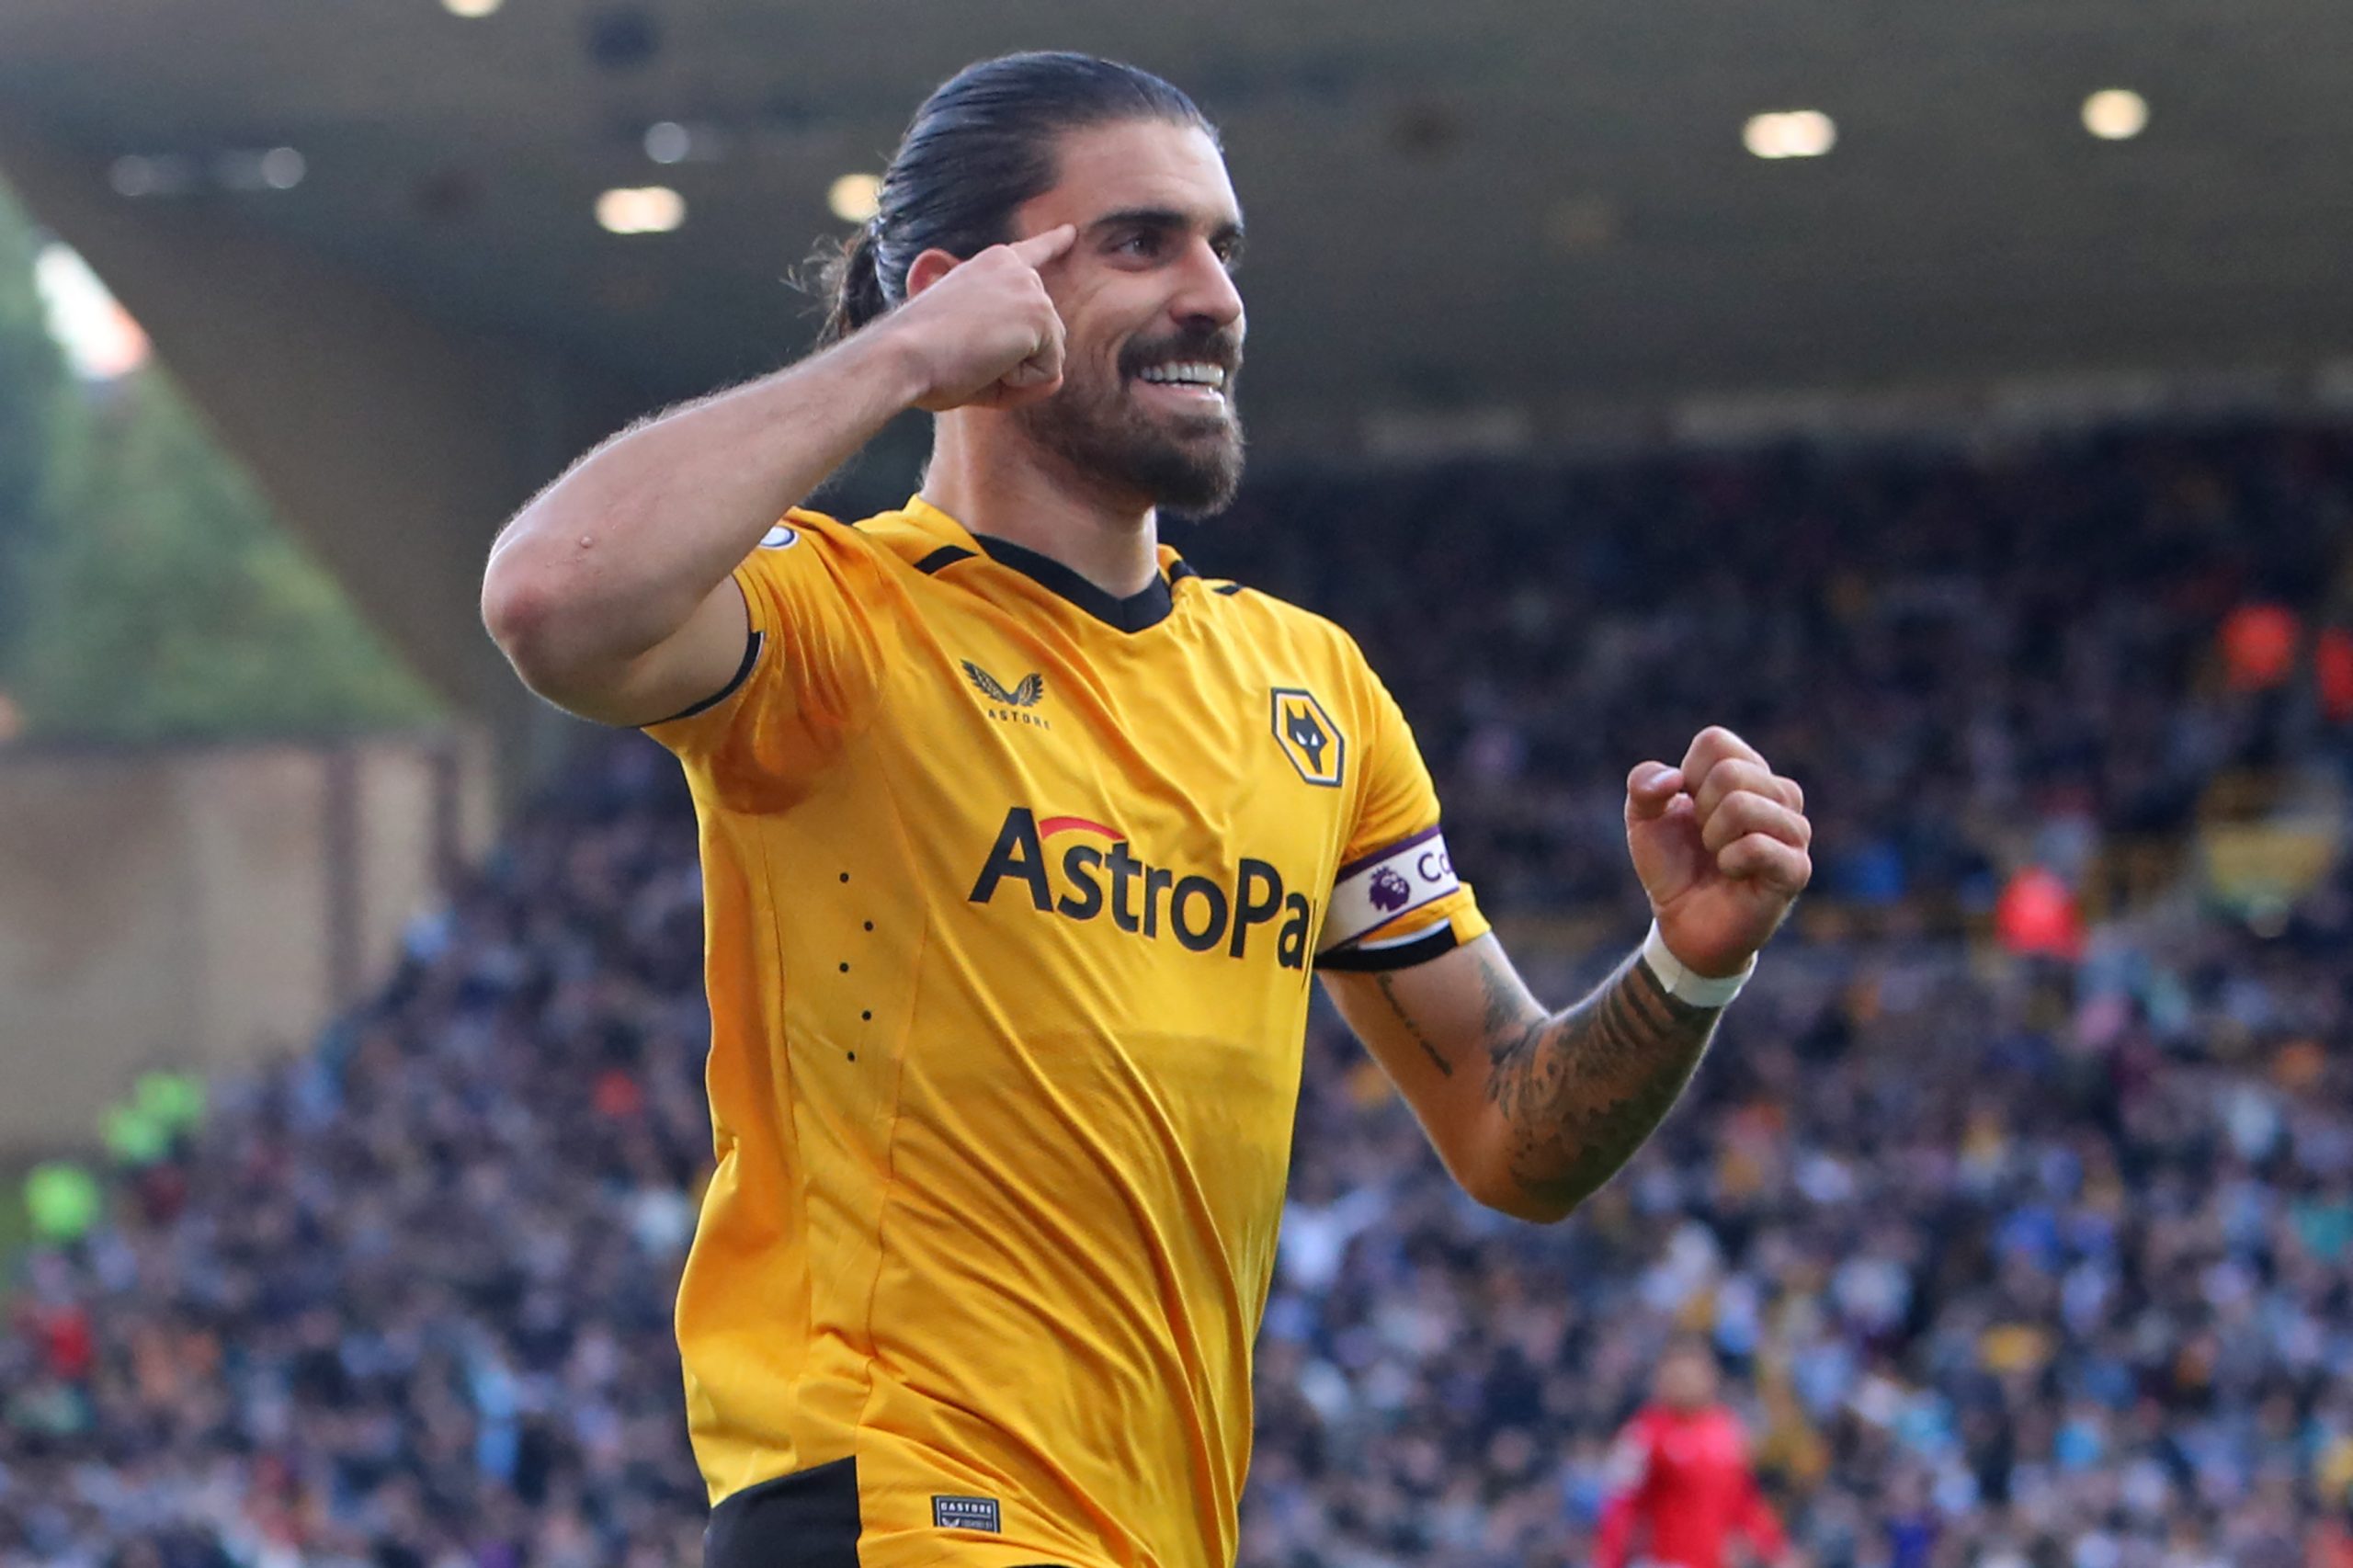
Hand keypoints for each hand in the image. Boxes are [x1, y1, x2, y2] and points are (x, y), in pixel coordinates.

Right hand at [883, 224, 1076, 412]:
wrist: (899, 356)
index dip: (1053, 245)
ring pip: (1048, 357)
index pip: (1030, 254)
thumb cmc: (919, 360)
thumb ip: (1013, 363)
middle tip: (964, 355)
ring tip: (973, 357)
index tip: (1070, 233)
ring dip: (1015, 374)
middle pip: (1044, 336)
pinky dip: (1020, 384)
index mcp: (990, 266)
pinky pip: (1048, 374)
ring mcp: (1030, 289)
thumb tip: (1058, 379)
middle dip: (1015, 363)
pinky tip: (986, 364)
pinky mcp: (1039, 314)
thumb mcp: (966, 353)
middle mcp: (1015, 270)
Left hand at [1624, 726, 1811, 977]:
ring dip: (1713, 837)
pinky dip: (1729, 860)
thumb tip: (1673, 779)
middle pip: (1731, 772)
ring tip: (1719, 856)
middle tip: (1705, 839)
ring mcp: (1793, 831)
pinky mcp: (1795, 869)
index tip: (1689, 808)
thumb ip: (1644, 786)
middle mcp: (1780, 794)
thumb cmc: (1673, 865)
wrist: (1684, 924)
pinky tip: (1732, 873)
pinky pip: (1757, 846)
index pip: (1715, 742)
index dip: (1687, 777)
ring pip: (1743, 805)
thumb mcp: (1643, 820)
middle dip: (1700, 810)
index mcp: (1748, 772)